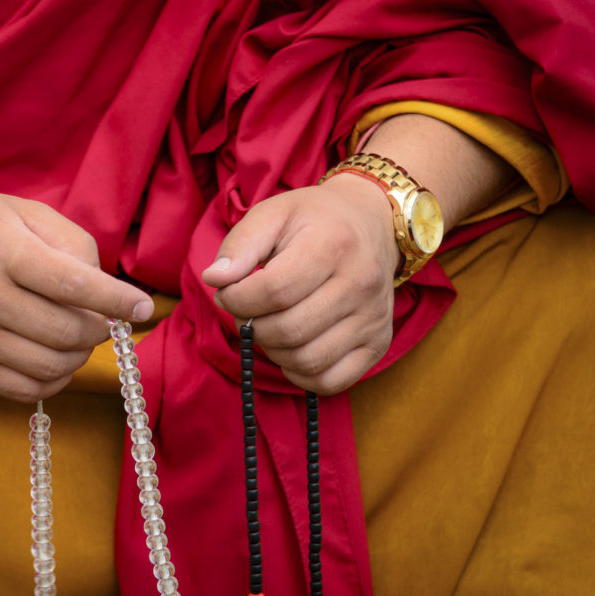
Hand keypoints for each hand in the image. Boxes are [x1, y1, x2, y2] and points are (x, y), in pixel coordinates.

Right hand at [0, 191, 153, 402]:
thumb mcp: (30, 215)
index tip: (143, 307)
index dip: (115, 300)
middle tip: (103, 319)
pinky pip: (24, 390)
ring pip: (50, 366)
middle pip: (65, 333)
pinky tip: (58, 359)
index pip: (73, 285)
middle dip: (99, 329)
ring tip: (79, 337)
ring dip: (80, 356)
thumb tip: (106, 294)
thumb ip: (75, 248)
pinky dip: (54, 380)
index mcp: (5, 252)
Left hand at [201, 174, 400, 394]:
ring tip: (267, 326)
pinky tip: (290, 348)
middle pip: (288, 330)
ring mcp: (373, 318)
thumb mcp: (272, 214)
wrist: (370, 222)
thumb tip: (215, 279)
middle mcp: (361, 283)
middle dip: (251, 327)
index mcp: (333, 245)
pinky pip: (331, 381)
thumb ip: (239, 245)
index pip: (274, 291)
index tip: (227, 293)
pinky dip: (300, 374)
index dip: (237, 300)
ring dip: (272, 351)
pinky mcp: (379, 343)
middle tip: (245, 312)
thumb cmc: (312, 220)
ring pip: (307, 360)